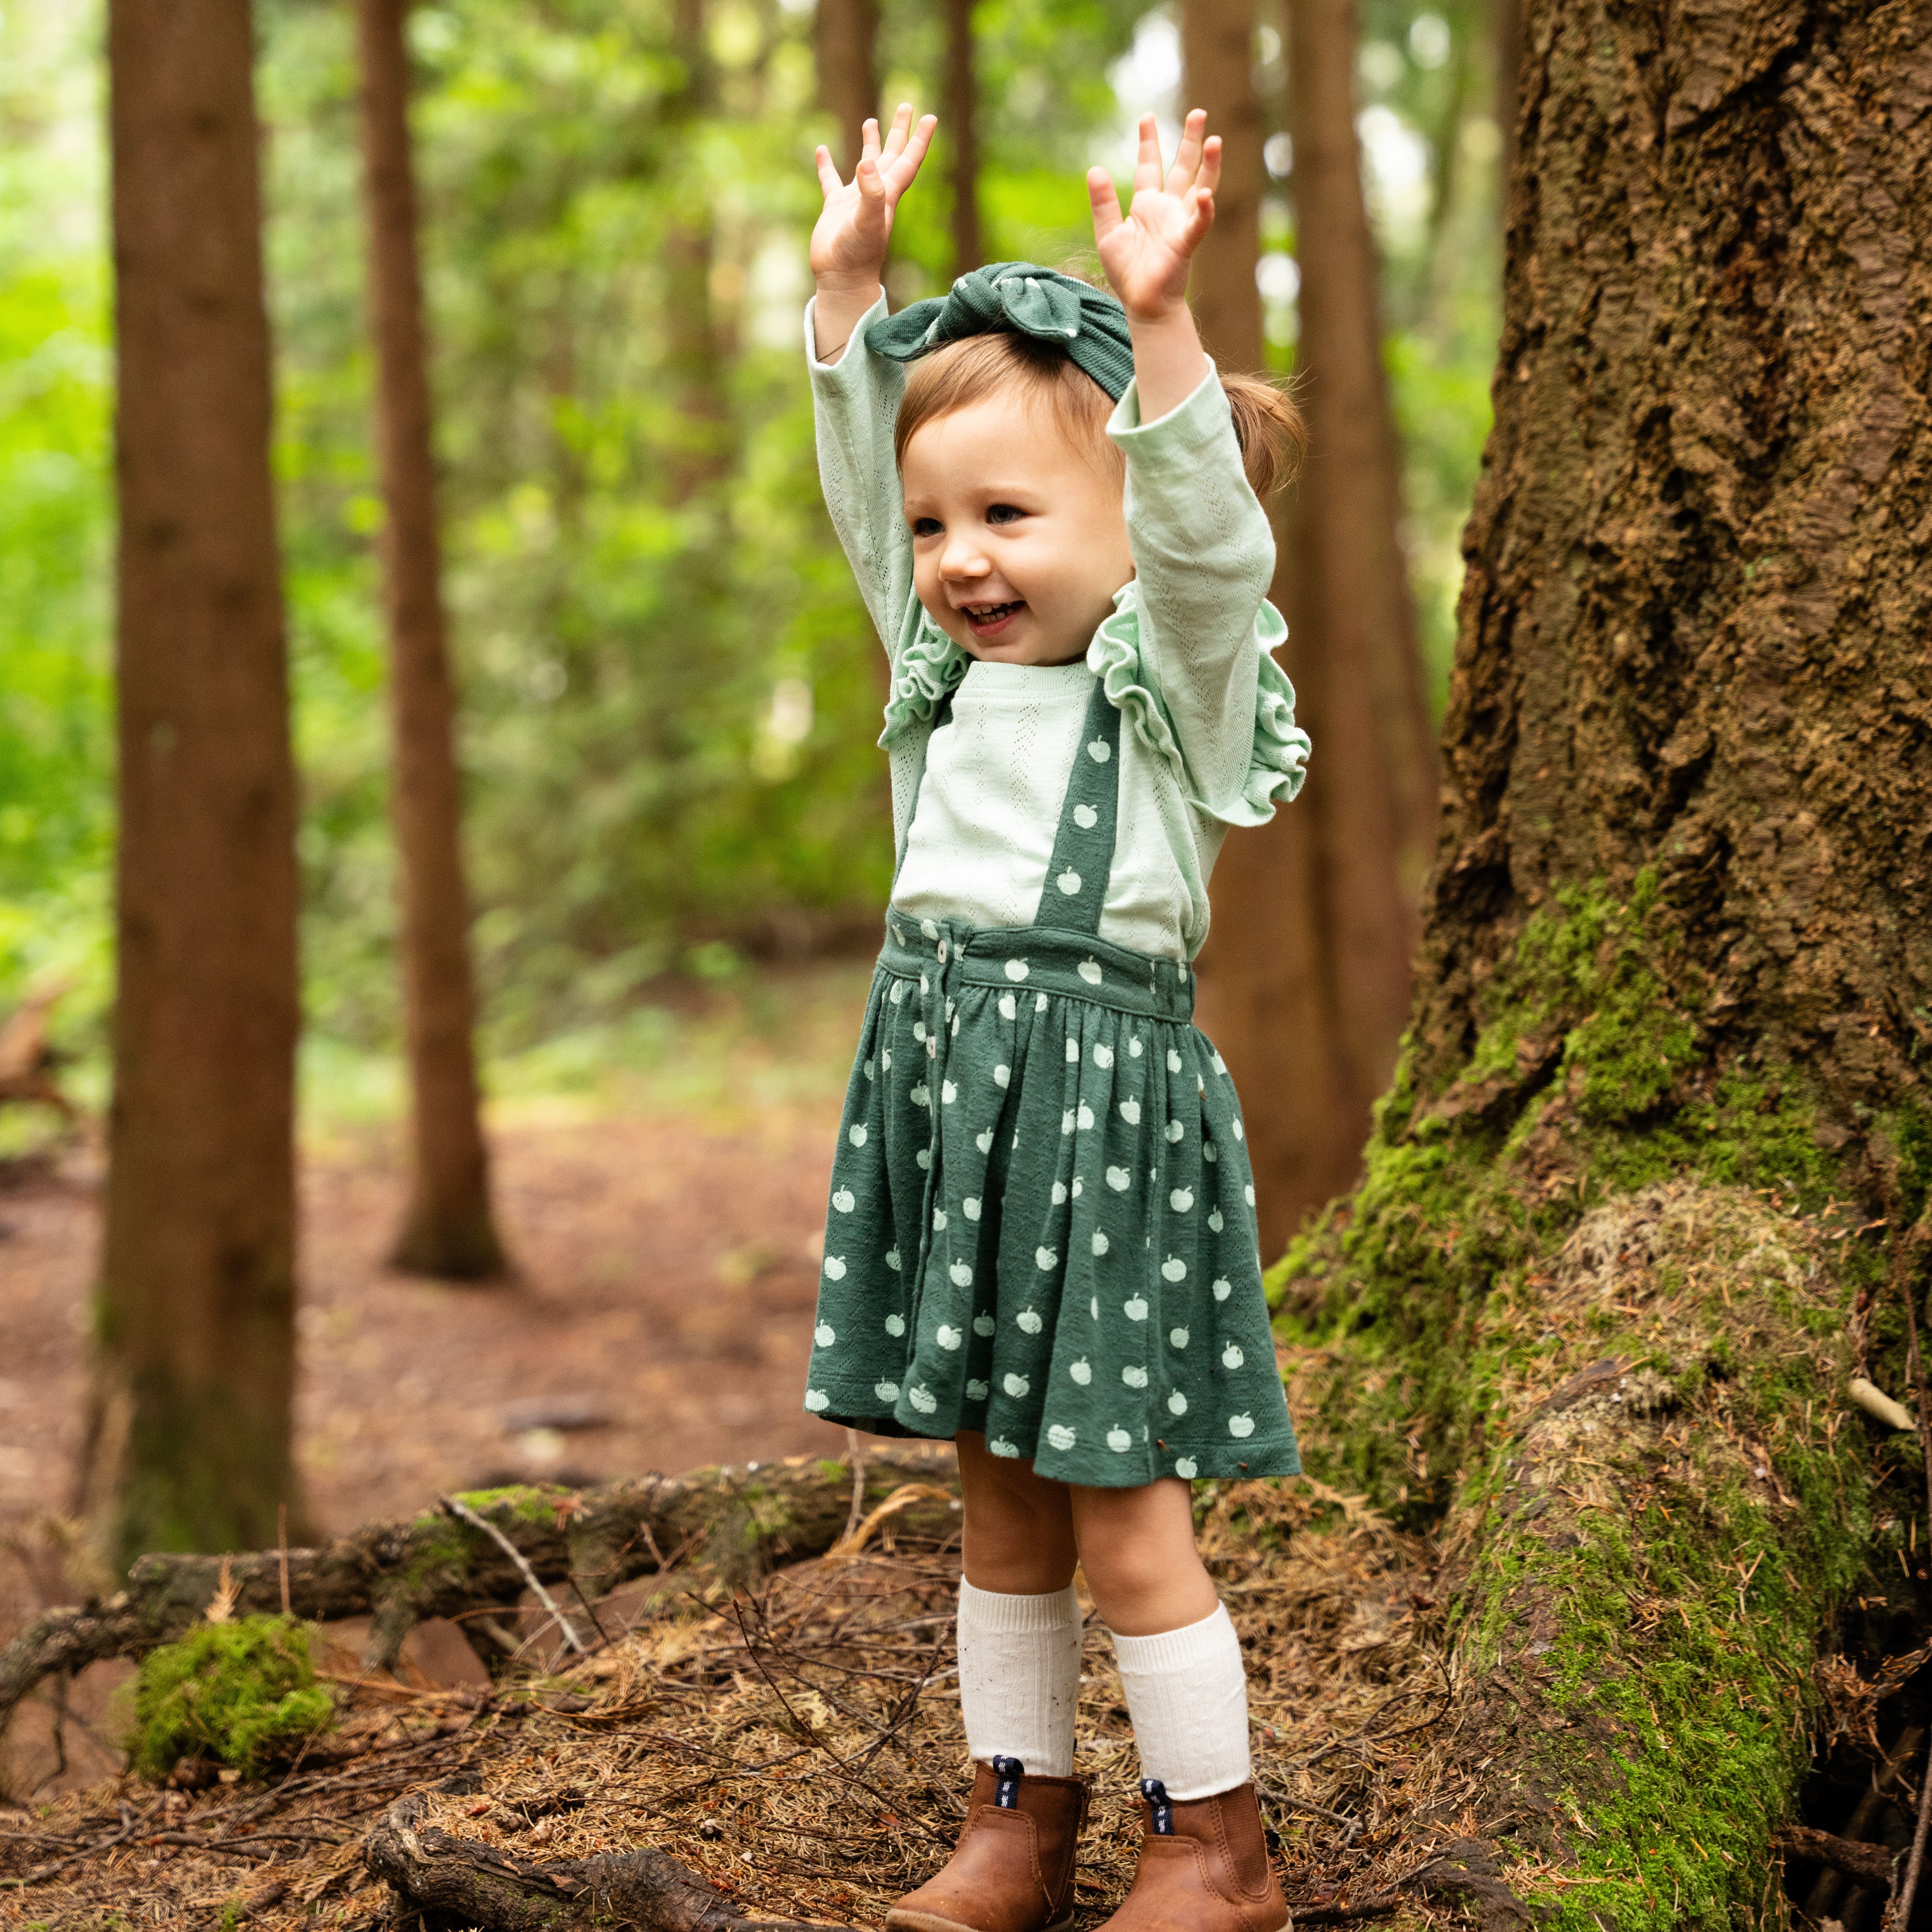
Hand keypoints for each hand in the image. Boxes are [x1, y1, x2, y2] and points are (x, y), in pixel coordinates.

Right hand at [811, 104, 936, 293]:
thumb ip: (870, 193)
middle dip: (899, 131)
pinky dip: (826, 165)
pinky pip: (831, 181)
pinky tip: (821, 150)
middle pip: (892, 155)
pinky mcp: (834, 209)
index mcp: (888, 194)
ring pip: (866, 164)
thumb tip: (865, 163)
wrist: (841, 279)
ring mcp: (855, 200)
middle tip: (905, 105)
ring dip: (870, 143)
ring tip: (871, 120)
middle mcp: (875, 193)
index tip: (930, 116)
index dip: (920, 139)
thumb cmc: (857, 253)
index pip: (908, 160)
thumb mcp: (867, 221)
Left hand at [1086, 110, 1219, 320]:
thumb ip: (1103, 203)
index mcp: (1147, 205)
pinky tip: (1204, 195)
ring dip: (1208, 166)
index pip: (1150, 165)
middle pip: (1182, 168)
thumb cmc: (1126, 273)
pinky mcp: (1185, 243)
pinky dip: (1203, 209)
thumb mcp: (1107, 234)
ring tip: (1214, 140)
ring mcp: (1179, 224)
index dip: (1149, 142)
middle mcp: (1167, 209)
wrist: (1141, 304)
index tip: (1147, 117)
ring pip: (1199, 187)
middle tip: (1198, 113)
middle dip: (1190, 141)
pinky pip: (1198, 223)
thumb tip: (1094, 169)